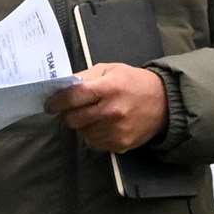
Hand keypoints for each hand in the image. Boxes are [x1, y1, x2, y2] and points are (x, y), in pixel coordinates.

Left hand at [46, 63, 167, 153]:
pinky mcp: (120, 144)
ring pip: (82, 133)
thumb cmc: (133, 82)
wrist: (164, 103)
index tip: (50, 104)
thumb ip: (86, 77)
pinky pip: (94, 143)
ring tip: (92, 116)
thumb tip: (61, 86)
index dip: (57, 101)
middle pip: (74, 119)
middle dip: (66, 115)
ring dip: (81, 126)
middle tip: (70, 110)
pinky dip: (93, 136)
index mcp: (109, 88)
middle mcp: (112, 111)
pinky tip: (102, 126)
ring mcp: (116, 130)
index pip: (74, 97)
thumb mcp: (110, 70)